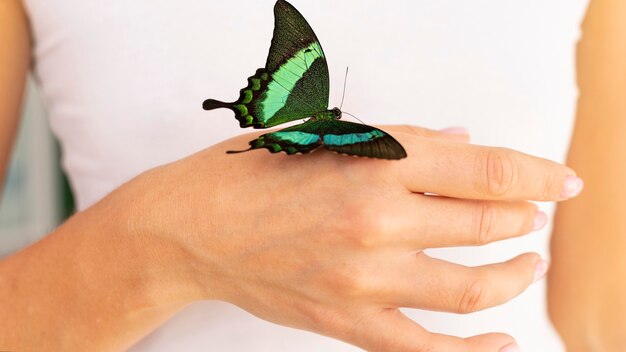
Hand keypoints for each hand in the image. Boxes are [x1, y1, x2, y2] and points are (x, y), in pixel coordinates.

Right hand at [103, 125, 579, 351]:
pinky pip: (426, 347)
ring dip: (512, 275)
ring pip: (469, 288)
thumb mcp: (323, 133)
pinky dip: (474, 349)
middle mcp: (375, 221)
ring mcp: (363, 279)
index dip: (535, 173)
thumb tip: (460, 142)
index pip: (484, 169)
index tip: (560, 181)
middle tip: (530, 215)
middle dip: (522, 218)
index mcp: (372, 162)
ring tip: (525, 264)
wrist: (190, 228)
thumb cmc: (249, 173)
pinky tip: (501, 339)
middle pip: (486, 224)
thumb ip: (401, 138)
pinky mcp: (347, 321)